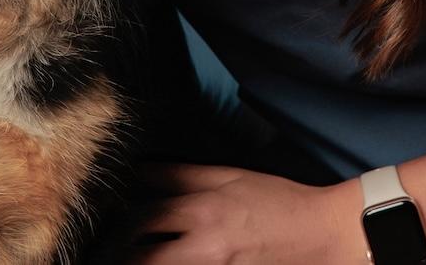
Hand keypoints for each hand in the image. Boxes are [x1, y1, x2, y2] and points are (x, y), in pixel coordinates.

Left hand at [126, 162, 368, 263]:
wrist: (318, 234)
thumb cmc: (277, 200)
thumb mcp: (231, 176)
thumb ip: (185, 174)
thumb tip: (143, 169)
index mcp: (203, 209)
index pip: (145, 212)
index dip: (120, 212)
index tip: (106, 209)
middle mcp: (202, 244)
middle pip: (143, 253)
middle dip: (121, 249)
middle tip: (106, 245)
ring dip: (141, 258)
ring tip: (125, 255)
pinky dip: (169, 263)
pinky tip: (162, 257)